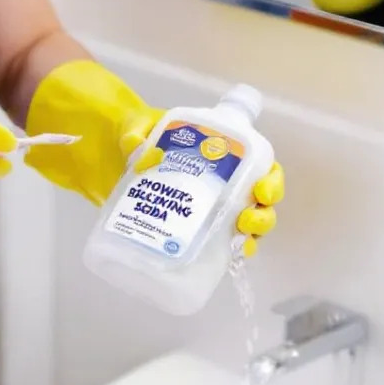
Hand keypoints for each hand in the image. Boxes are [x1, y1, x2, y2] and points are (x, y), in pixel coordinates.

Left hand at [119, 110, 284, 258]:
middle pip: (261, 200)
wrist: (113, 160)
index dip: (270, 178)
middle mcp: (225, 183)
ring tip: (242, 237)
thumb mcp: (139, 128)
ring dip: (254, 232)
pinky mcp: (194, 230)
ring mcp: (212, 209)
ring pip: (249, 224)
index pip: (260, 165)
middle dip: (264, 212)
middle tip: (247, 217)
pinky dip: (233, 250)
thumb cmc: (141, 140)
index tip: (260, 188)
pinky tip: (233, 256)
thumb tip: (133, 144)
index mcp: (224, 155)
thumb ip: (137, 132)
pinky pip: (225, 244)